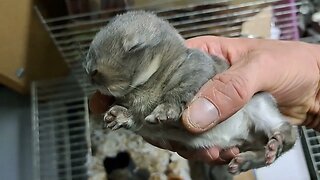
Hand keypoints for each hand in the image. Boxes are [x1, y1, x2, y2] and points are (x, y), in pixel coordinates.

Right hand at [176, 36, 319, 162]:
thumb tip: (194, 116)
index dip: (162, 95)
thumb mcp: (261, 68)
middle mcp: (203, 80)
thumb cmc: (293, 65)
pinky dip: (212, 150)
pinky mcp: (223, 122)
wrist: (317, 90)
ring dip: (197, 144)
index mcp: (204, 55)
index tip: (165, 117)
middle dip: (179, 128)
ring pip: (189, 126)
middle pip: (174, 105)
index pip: (170, 73)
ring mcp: (212, 103)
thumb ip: (230, 88)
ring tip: (215, 151)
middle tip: (193, 142)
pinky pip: (208, 138)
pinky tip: (226, 152)